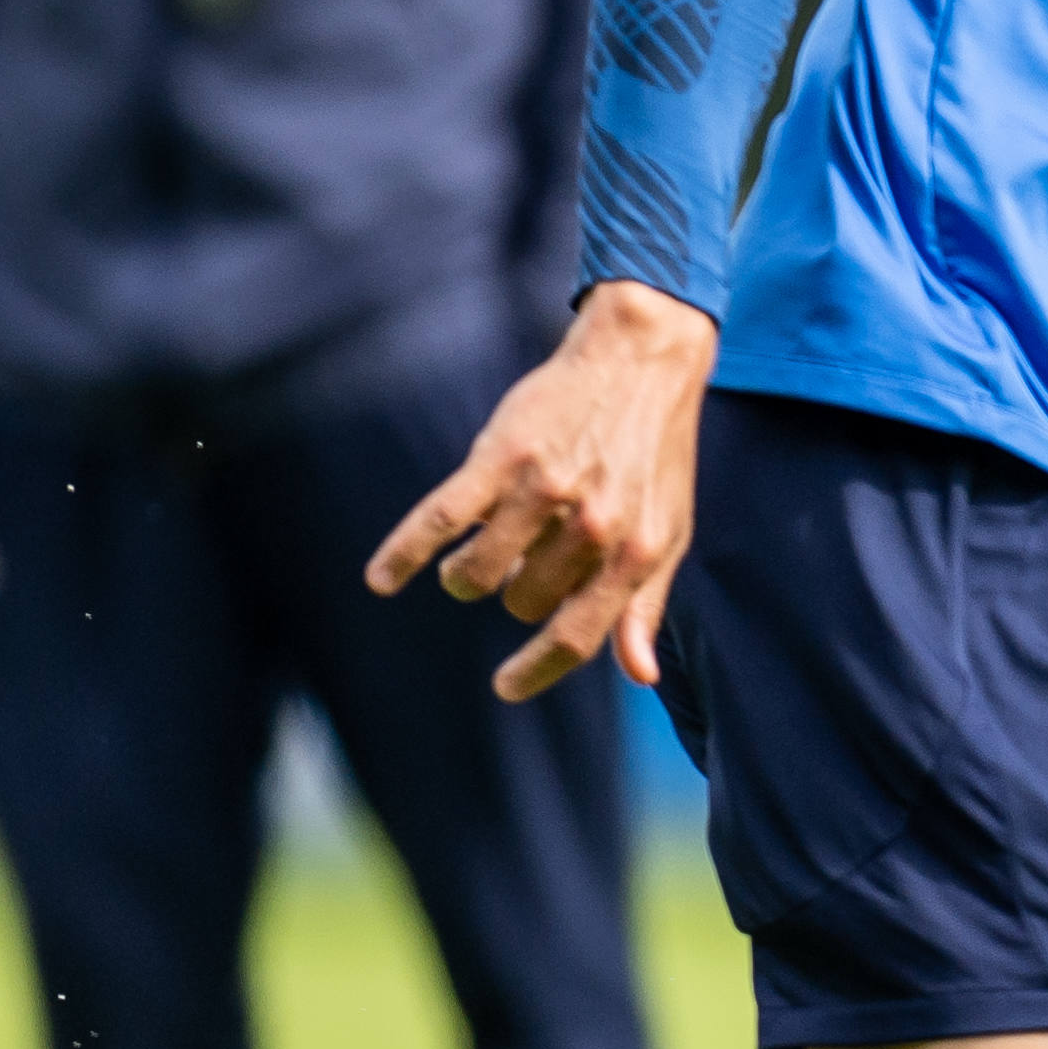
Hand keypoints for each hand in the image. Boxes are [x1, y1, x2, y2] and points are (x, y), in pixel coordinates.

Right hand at [366, 282, 719, 703]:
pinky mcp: (499, 459)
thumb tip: (639, 676)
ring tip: (476, 557)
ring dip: (466, 577)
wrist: (640, 362)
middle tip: (526, 555)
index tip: (505, 687)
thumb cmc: (654, 457)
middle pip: (520, 602)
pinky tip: (381, 578)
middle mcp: (591, 528)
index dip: (535, 671)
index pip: (575, 637)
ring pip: (475, 575)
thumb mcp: (666, 533)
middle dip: (515, 590)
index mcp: (634, 552)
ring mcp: (543, 492)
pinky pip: (438, 521)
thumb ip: (646, 605)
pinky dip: (403, 553)